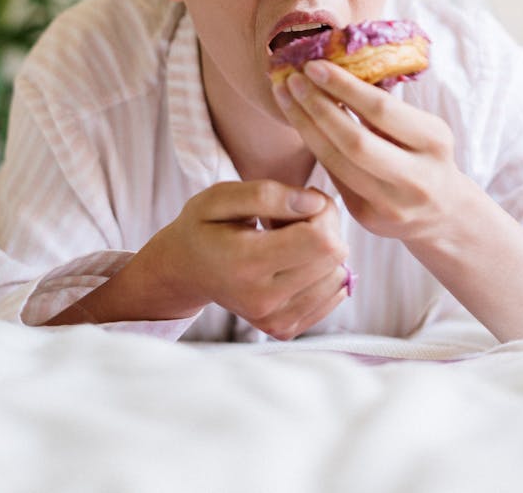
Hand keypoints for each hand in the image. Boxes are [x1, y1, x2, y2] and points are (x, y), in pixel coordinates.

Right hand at [138, 180, 348, 339]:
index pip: (320, 240)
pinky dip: (322, 273)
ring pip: (337, 276)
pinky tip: (293, 261)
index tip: (301, 200)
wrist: (185, 271)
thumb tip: (315, 204)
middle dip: (325, 227)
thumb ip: (266, 194)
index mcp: (246, 263)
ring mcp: (274, 320)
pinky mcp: (284, 329)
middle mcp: (263, 299)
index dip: (322, 211)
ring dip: (323, 251)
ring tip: (291, 240)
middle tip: (294, 217)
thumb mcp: (220, 197)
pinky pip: (332, 295)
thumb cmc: (203, 227)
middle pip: (334, 256)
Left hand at [272, 60, 461, 243]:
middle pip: (354, 141)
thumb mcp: (421, 126)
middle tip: (291, 79)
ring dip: (304, 125)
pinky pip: (332, 175)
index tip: (314, 65)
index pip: (381, 110)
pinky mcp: (367, 217)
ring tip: (285, 96)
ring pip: (335, 161)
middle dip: (317, 106)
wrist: (442, 212)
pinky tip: (299, 121)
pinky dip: (314, 145)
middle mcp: (416, 178)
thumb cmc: (425, 154)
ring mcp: (390, 204)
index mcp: (434, 142)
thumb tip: (337, 64)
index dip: (344, 86)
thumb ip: (385, 105)